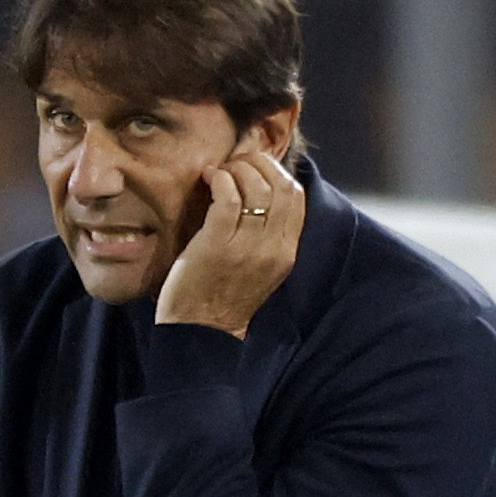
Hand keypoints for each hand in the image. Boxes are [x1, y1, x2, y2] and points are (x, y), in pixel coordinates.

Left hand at [154, 150, 304, 336]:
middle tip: (235, 164)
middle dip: (258, 164)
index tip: (255, 169)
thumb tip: (259, 191)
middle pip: (280, 185)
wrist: (199, 331)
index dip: (276, 172)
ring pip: (256, 187)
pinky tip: (209, 180)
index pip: (296, 196)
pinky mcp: (217, 245)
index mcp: (286, 253)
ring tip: (220, 173)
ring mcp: (246, 247)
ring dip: (236, 170)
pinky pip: (227, 198)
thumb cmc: (222, 296)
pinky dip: (220, 180)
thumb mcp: (259, 268)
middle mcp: (273, 249)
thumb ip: (267, 236)